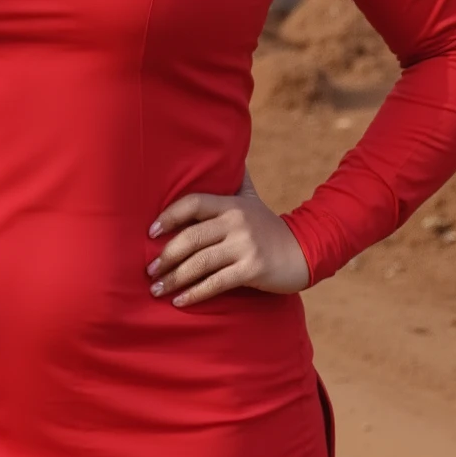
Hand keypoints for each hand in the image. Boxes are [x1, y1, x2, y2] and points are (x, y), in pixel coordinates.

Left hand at [146, 171, 309, 306]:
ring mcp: (245, 246)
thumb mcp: (253, 201)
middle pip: (191, 238)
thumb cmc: (270, 228)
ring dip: (174, 278)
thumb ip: (237, 182)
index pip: (193, 203)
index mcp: (232, 204)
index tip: (151, 233)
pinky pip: (216, 283)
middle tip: (150, 270)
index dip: (169, 217)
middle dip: (166, 256)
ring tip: (157, 289)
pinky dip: (195, 294)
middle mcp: (237, 222)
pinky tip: (180, 301)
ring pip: (200, 263)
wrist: (305, 251)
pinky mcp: (252, 269)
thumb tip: (227, 155)